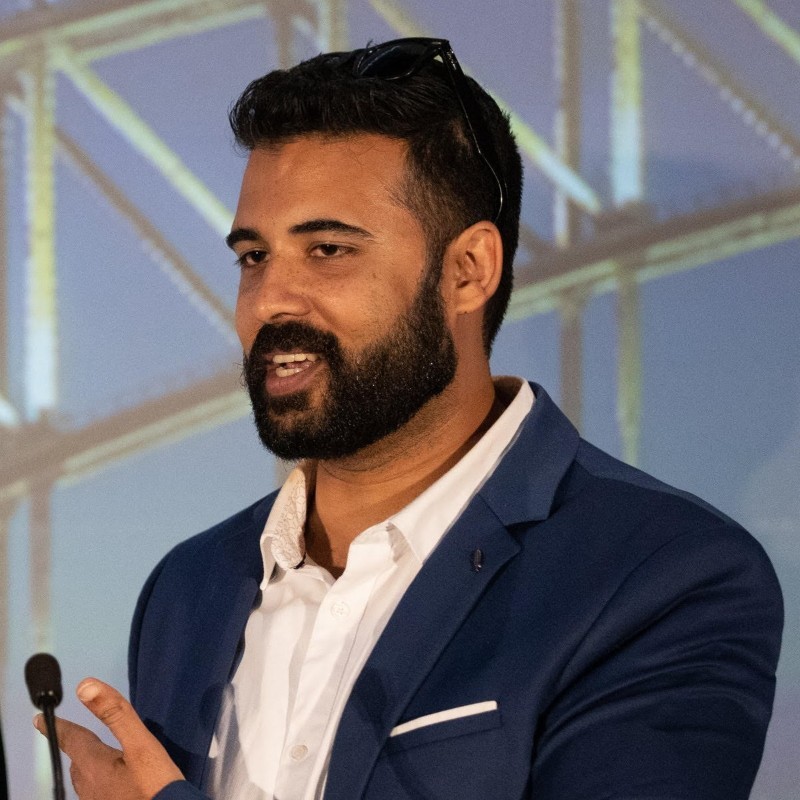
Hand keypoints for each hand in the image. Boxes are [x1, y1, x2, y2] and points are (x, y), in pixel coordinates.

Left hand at [33, 678, 183, 799]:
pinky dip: (102, 780)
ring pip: (86, 779)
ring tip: (101, 756)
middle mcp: (89, 787)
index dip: (57, 726)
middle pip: (78, 762)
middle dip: (78, 747)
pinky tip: (117, 781)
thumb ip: (116, 715)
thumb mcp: (141, 744)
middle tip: (79, 736)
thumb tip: (85, 686)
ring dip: (90, 764)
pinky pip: (97, 792)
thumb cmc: (155, 785)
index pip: (71, 739)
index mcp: (94, 765)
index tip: (39, 720)